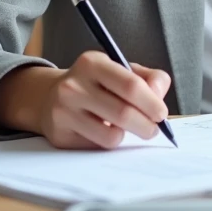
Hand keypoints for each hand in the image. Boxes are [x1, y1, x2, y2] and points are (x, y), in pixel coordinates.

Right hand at [0, 51, 170, 149]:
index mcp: (92, 63)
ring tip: (125, 127)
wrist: (50, 96)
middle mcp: (74, 85)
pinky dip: (108, 142)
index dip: (152, 102)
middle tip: (153, 129)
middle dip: (146, 126)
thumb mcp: (121, 70)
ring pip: (111, 136)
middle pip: (123, 113)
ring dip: (127, 136)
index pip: (130, 85)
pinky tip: (103, 130)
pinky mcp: (60, 135)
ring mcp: (64, 111)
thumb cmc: (97, 84)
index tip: (161, 113)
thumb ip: (149, 79)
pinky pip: (97, 147)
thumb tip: (159, 97)